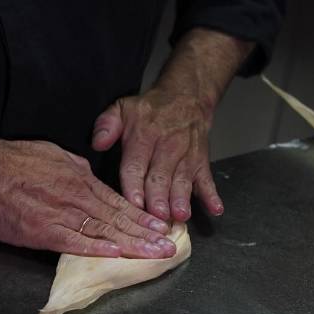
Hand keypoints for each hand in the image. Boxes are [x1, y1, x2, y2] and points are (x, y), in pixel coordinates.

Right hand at [0, 138, 176, 258]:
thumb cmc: (11, 160)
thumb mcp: (52, 154)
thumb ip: (73, 168)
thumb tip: (87, 175)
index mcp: (79, 180)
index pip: (118, 202)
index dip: (142, 217)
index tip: (161, 227)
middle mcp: (77, 198)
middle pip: (120, 219)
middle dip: (148, 234)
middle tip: (170, 247)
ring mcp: (62, 215)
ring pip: (105, 232)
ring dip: (134, 245)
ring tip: (156, 254)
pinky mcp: (44, 231)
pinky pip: (77, 242)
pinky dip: (99, 249)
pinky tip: (119, 256)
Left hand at [92, 87, 221, 223]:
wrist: (187, 97)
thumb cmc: (150, 111)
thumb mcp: (122, 108)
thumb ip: (106, 125)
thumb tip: (97, 143)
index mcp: (143, 137)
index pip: (136, 165)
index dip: (134, 185)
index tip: (133, 203)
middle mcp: (166, 148)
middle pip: (160, 177)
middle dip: (159, 198)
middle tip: (157, 216)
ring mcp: (186, 156)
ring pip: (183, 181)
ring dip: (182, 199)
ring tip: (180, 215)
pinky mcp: (201, 162)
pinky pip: (207, 180)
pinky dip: (212, 195)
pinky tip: (215, 209)